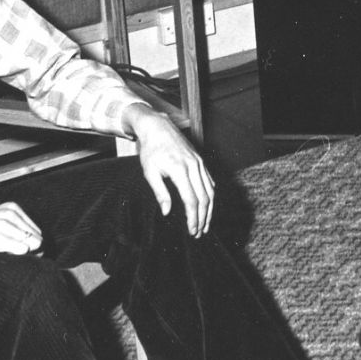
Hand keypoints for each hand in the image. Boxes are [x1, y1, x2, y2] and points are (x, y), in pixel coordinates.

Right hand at [0, 203, 43, 258]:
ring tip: (4, 256)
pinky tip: (3, 257)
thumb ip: (16, 234)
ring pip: (30, 244)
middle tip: (14, 258)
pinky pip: (19, 249)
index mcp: (12, 209)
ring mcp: (2, 223)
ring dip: (24, 255)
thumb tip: (39, 247)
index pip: (37, 233)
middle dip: (32, 252)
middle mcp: (9, 213)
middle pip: (36, 239)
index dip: (33, 247)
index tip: (21, 255)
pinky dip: (16, 255)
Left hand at [126, 104, 214, 235]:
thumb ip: (160, 193)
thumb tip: (167, 212)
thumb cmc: (151, 150)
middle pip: (204, 198)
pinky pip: (210, 182)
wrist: (159, 127)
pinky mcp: (201, 162)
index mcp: (180, 170)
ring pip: (210, 191)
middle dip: (202, 218)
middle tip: (198, 232)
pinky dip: (210, 196)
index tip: (191, 230)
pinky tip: (207, 206)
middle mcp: (194, 166)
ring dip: (209, 210)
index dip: (193, 217)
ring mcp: (199, 163)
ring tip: (205, 224)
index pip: (191, 200)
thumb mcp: (150, 172)